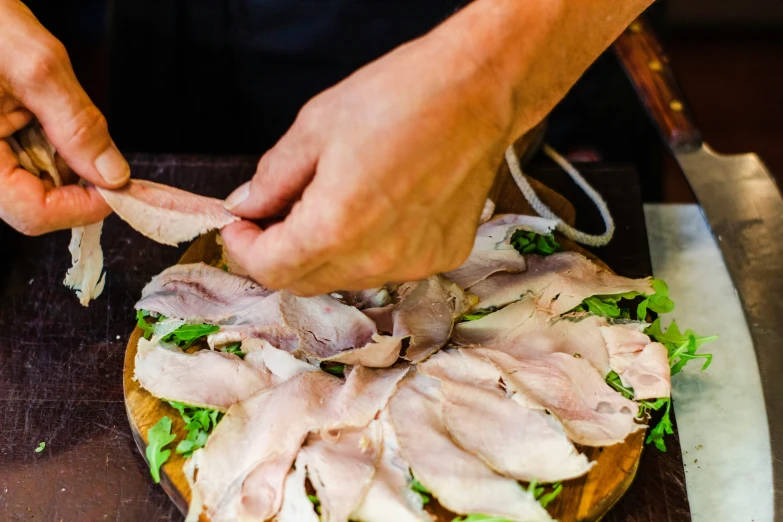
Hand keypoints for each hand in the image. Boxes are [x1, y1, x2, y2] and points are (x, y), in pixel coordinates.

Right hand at [0, 0, 128, 234]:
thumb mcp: (35, 66)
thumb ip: (77, 124)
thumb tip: (114, 173)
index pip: (33, 213)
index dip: (83, 206)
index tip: (119, 186)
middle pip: (36, 201)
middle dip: (75, 177)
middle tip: (96, 144)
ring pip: (34, 182)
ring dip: (62, 157)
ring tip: (50, 109)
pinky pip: (24, 160)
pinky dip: (47, 142)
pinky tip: (41, 110)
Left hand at [221, 0, 652, 294]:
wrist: (478, 91)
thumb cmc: (399, 96)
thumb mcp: (316, 126)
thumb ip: (273, 178)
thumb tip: (247, 207)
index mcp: (335, 227)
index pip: (269, 269)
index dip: (243, 249)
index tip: (240, 225)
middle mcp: (376, 259)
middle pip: (304, 282)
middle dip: (279, 254)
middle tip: (275, 216)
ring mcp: (415, 263)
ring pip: (346, 278)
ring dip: (324, 253)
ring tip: (330, 206)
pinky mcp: (443, 256)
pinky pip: (390, 267)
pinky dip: (370, 249)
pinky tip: (379, 209)